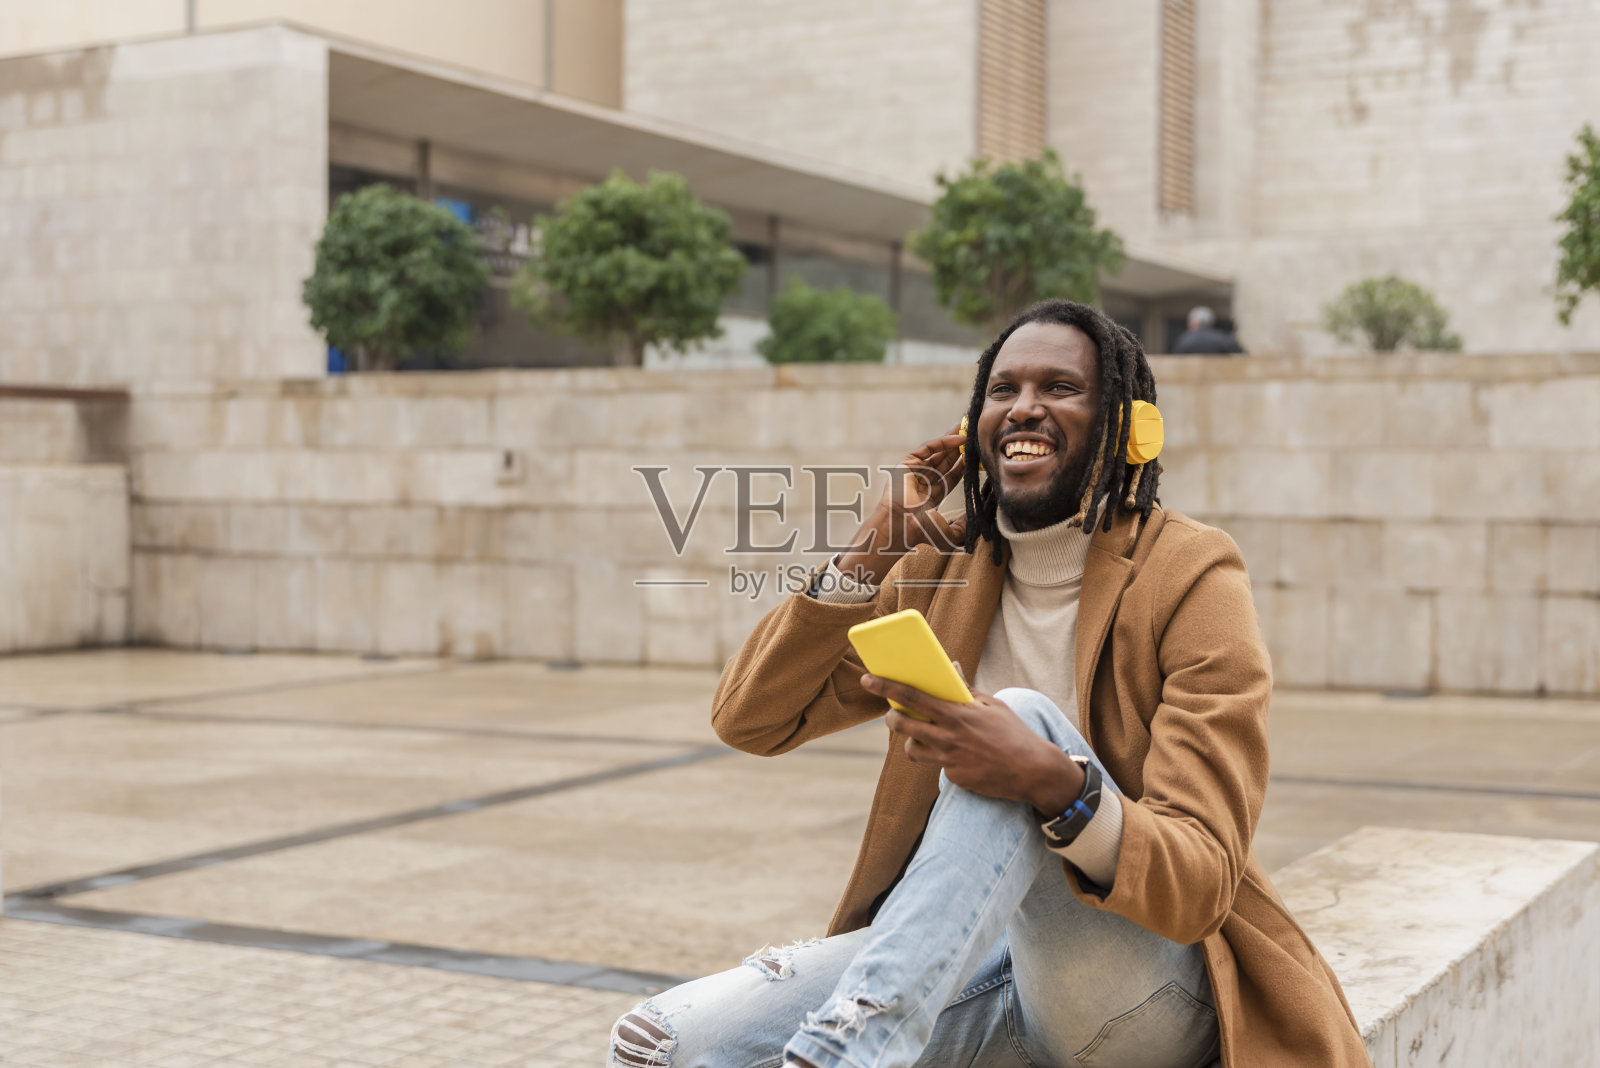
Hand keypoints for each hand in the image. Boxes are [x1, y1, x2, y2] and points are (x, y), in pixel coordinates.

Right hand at [838, 425, 967, 585]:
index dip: (964, 466)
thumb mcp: (950, 534)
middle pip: (945, 461)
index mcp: (931, 496)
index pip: (951, 476)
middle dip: (960, 450)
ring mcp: (914, 471)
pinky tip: (959, 438)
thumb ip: (964, 527)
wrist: (902, 526)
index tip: (979, 457)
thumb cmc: (921, 532)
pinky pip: (928, 448)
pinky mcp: (907, 463)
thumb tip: (977, 519)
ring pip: (937, 452)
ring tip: (969, 431)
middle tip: (975, 439)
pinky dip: (943, 442)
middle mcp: (922, 482)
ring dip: (954, 441)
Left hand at [864, 666, 1085, 814]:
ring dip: (911, 741)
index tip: (867, 679)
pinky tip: (956, 754)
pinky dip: (939, 757)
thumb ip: (966, 689)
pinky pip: (936, 764)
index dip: (886, 687)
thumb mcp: (992, 705)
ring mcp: (949, 759)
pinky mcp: (954, 777)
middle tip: (891, 715)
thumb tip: (951, 667)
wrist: (1033, 771)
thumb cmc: (1014, 733)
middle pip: (901, 726)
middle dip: (890, 719)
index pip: (912, 696)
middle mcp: (948, 737)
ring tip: (921, 735)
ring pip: (912, 749)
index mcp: (956, 713)